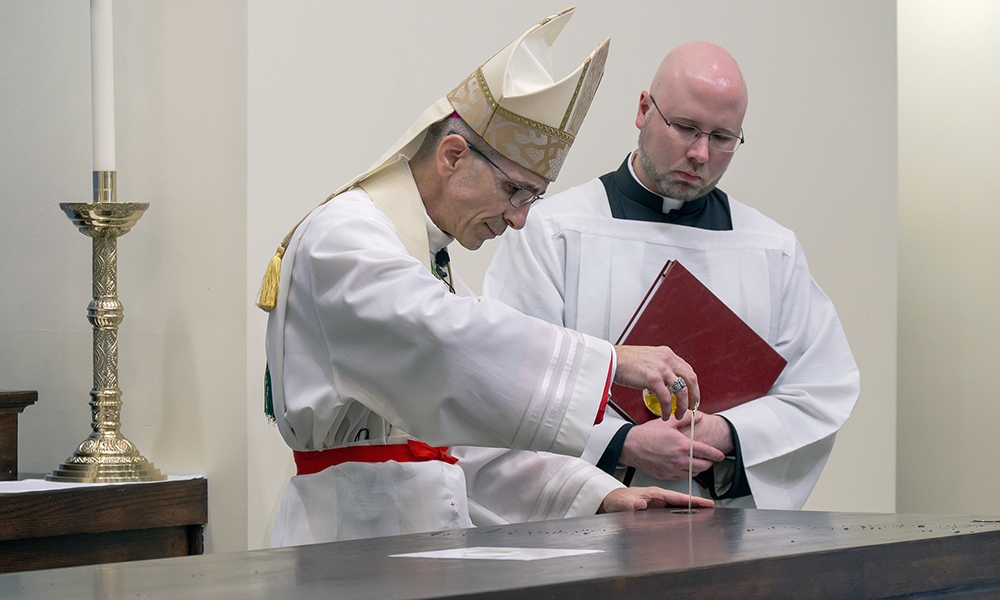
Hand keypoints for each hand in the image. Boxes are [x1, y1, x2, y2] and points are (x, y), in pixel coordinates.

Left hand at [597, 486, 715, 512]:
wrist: (610, 502)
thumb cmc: (617, 500)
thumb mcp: (623, 502)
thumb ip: (631, 503)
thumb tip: (641, 504)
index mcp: (654, 493)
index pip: (677, 497)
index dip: (692, 500)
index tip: (706, 503)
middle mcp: (658, 498)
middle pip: (681, 502)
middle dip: (696, 505)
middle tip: (712, 509)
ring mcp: (658, 505)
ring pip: (677, 508)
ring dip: (690, 511)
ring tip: (705, 516)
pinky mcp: (655, 512)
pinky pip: (671, 514)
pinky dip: (681, 517)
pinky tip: (687, 523)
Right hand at [613, 345, 698, 417]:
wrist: (611, 360)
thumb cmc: (625, 361)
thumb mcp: (648, 358)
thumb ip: (659, 367)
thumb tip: (665, 381)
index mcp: (667, 354)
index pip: (687, 370)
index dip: (692, 385)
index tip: (691, 394)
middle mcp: (667, 360)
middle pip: (691, 379)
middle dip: (694, 396)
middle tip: (691, 407)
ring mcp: (661, 368)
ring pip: (681, 390)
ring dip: (683, 405)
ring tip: (678, 414)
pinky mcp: (653, 378)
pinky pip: (666, 398)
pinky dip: (667, 409)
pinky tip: (665, 414)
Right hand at [619, 411, 725, 479]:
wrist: (630, 446)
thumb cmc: (646, 434)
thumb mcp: (667, 422)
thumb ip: (685, 419)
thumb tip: (698, 416)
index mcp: (682, 446)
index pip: (707, 452)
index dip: (717, 454)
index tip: (721, 455)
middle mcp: (679, 460)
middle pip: (704, 466)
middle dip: (710, 463)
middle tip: (710, 459)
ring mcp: (673, 469)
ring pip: (694, 473)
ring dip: (699, 468)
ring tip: (698, 462)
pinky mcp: (666, 476)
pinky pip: (682, 477)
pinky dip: (687, 472)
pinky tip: (685, 466)